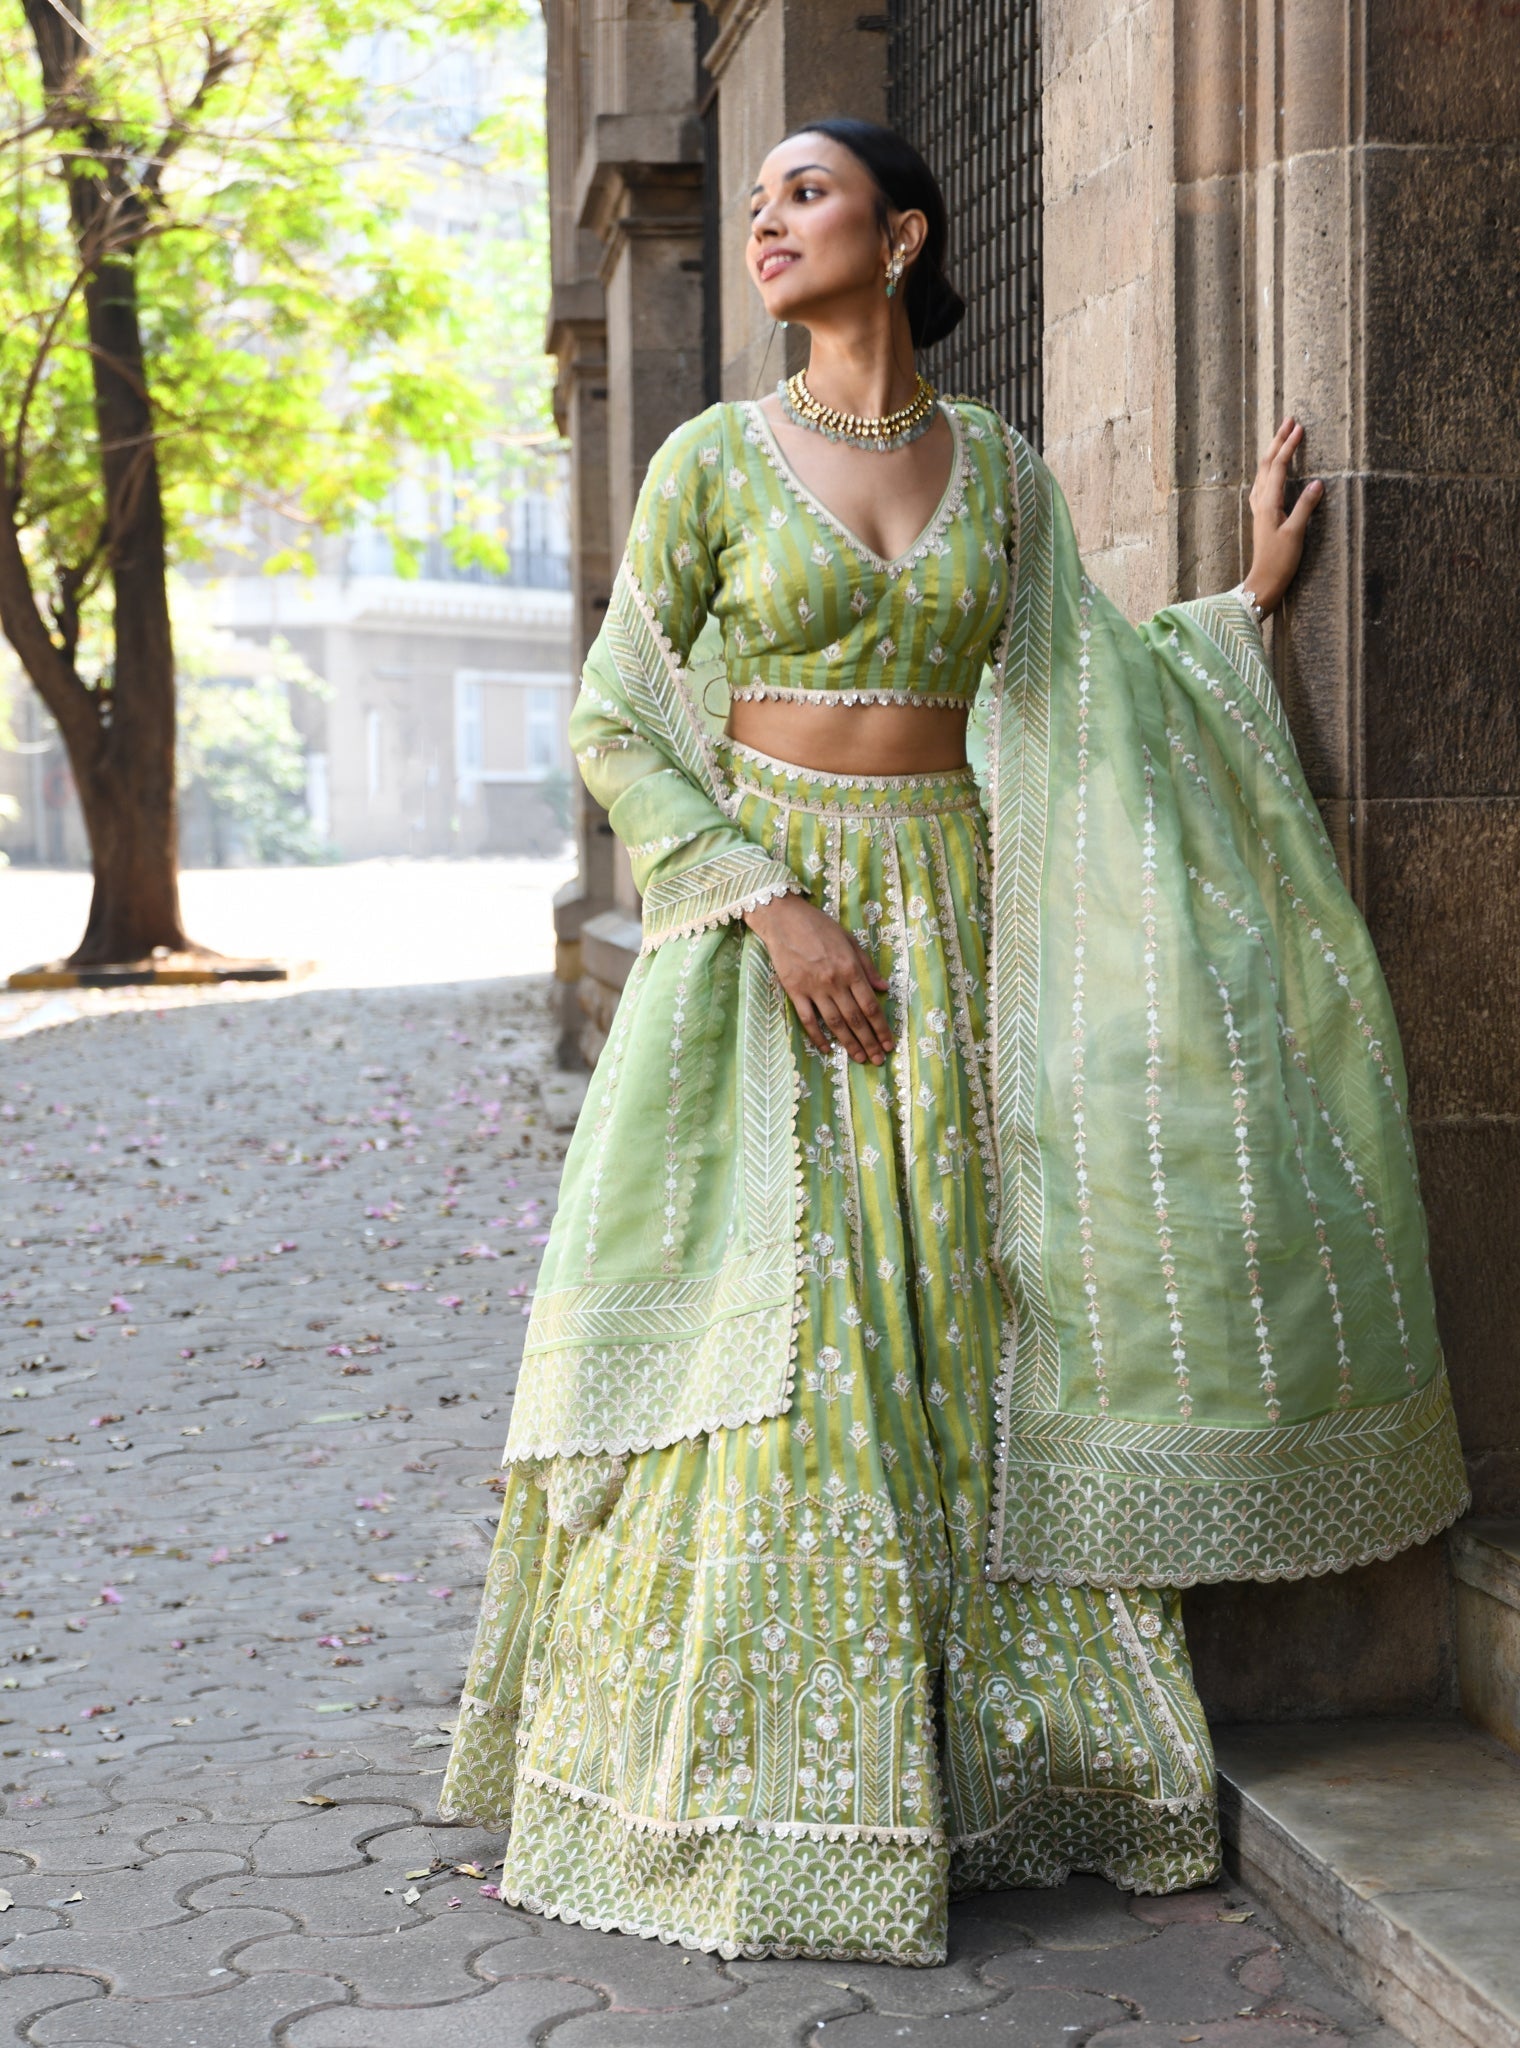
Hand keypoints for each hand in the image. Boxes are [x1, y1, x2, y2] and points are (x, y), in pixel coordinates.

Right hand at [744, 893, 894, 1063]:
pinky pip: (808, 1019)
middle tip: (877, 1060)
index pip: (870, 1006)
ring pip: (835, 1023)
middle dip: (869, 1042)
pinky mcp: (794, 991)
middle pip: (855, 1019)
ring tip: (859, 1058)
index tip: (888, 1044)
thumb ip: (867, 967)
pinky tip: (827, 1048)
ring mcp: (813, 988)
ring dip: (849, 1043)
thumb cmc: (820, 927)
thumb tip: (884, 988)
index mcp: (851, 969)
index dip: (881, 1028)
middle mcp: (835, 982)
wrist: (784, 920)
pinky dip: (818, 1036)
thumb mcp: (850, 941)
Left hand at [1244, 416, 1324, 615]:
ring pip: (1263, 473)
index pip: (1279, 466)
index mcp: (1268, 503)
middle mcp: (1260, 502)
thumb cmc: (1280, 562)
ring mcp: (1259, 509)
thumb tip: (1317, 483)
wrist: (1263, 582)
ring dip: (1272, 452)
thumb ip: (1306, 507)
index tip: (1299, 428)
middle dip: (1277, 441)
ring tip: (1281, 438)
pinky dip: (1269, 470)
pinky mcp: (1261, 516)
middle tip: (1289, 421)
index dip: (1288, 446)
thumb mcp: (1296, 534)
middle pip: (1267, 464)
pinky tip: (1271, 471)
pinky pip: (1263, 484)